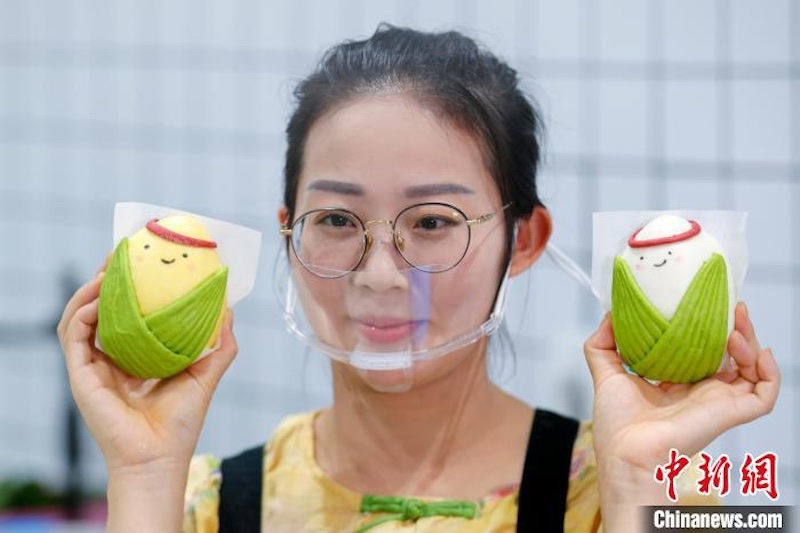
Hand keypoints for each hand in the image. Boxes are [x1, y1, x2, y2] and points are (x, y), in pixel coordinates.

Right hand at [56, 262, 237, 474]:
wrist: (160, 457)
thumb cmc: (182, 421)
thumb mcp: (207, 373)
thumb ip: (219, 343)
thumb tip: (228, 308)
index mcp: (135, 356)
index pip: (127, 312)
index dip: (131, 285)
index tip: (142, 259)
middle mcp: (110, 358)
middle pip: (101, 308)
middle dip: (107, 278)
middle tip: (121, 253)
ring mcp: (93, 366)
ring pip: (79, 317)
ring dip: (90, 290)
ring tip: (108, 270)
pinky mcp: (81, 376)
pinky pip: (72, 337)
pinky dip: (81, 314)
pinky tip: (99, 299)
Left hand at [584, 303, 779, 528]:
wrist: (625, 451)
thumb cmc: (616, 423)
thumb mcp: (605, 373)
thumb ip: (602, 344)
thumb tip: (610, 315)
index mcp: (677, 382)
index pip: (704, 351)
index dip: (709, 328)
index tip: (707, 304)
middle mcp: (702, 391)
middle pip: (731, 356)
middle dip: (737, 329)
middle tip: (733, 307)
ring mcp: (719, 402)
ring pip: (751, 369)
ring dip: (751, 344)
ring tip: (738, 327)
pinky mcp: (731, 413)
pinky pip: (765, 394)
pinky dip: (771, 374)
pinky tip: (760, 353)